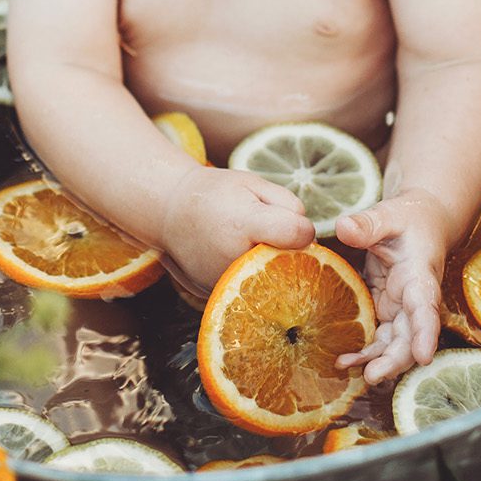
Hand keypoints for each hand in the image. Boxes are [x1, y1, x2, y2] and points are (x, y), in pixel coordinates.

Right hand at [158, 165, 315, 293]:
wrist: (171, 213)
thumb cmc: (218, 194)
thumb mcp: (253, 183)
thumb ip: (287, 204)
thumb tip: (308, 237)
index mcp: (243, 224)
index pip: (297, 233)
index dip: (302, 228)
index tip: (291, 223)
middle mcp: (234, 260)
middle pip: (290, 265)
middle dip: (291, 252)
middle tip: (270, 236)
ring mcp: (225, 284)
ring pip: (275, 284)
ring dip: (277, 270)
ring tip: (254, 248)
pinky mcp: (220, 298)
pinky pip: (256, 294)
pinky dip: (261, 282)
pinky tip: (247, 263)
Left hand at [333, 188, 454, 384]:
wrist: (422, 222)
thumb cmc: (409, 218)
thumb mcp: (388, 214)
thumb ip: (368, 223)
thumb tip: (343, 228)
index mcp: (420, 275)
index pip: (427, 307)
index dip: (426, 333)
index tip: (424, 357)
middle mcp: (414, 299)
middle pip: (410, 337)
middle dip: (395, 360)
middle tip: (372, 376)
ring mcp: (400, 308)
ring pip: (394, 343)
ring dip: (375, 360)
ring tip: (345, 368)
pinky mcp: (386, 310)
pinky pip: (378, 337)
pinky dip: (364, 351)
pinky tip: (343, 360)